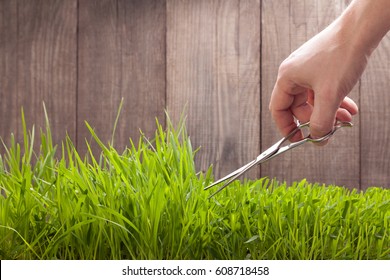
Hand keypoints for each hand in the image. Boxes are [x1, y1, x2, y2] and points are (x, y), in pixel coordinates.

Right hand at [269, 18, 361, 141]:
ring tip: (345, 119)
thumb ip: (321, 121)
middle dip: (315, 120)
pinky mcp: (321, 67)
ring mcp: (307, 70)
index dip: (287, 127)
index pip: (278, 110)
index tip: (299, 139)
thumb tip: (317, 139)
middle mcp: (294, 74)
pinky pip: (323, 91)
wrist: (360, 30)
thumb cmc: (341, 55)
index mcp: (286, 78)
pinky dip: (334, 101)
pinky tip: (349, 108)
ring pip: (313, 100)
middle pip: (298, 107)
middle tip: (330, 130)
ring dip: (328, 112)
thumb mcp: (330, 95)